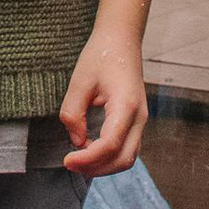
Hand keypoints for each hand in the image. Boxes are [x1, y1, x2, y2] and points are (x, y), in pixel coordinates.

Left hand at [58, 27, 148, 176]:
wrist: (121, 40)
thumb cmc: (101, 56)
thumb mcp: (79, 81)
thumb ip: (73, 113)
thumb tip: (76, 141)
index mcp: (126, 105)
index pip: (110, 144)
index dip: (87, 159)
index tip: (67, 160)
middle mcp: (139, 117)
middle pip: (124, 159)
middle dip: (97, 168)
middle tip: (70, 163)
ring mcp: (141, 121)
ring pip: (128, 157)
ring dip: (104, 165)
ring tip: (78, 160)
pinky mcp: (136, 122)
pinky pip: (127, 148)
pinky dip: (109, 157)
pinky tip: (89, 150)